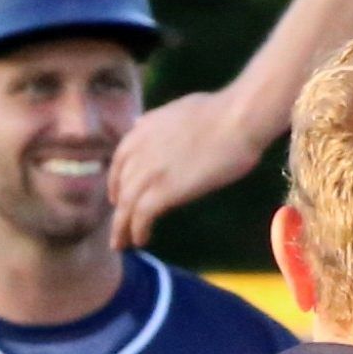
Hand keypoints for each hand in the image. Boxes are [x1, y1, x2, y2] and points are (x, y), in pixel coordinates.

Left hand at [106, 85, 268, 251]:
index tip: (118, 197)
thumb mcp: (176, 109)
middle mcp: (137, 152)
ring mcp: (148, 172)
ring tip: (123, 244)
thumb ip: (155, 121)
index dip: (117, 183)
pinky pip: (141, 216)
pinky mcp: (163, 192)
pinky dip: (138, 230)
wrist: (235, 120)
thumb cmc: (219, 111)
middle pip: (120, 187)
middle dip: (117, 209)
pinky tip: (141, 240)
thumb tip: (140, 125)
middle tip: (118, 228)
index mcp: (141, 131)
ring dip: (122, 227)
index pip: (119, 162)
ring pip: (125, 206)